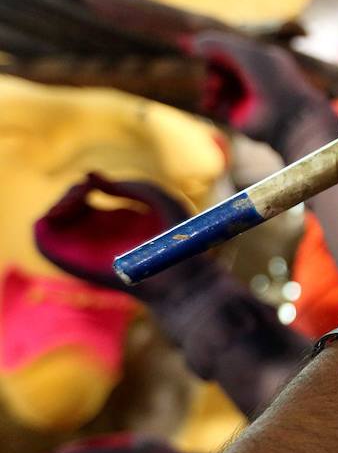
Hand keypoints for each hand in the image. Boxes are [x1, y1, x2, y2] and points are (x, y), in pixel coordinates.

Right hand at [35, 174, 190, 291]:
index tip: (94, 181)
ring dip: (56, 205)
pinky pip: (43, 242)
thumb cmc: (178, 240)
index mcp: (116, 220)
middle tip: (85, 190)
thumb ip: (130, 185)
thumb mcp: (160, 200)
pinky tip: (64, 212)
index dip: (85, 186)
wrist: (180, 275)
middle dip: (70, 194)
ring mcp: (84, 249)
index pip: (87, 199)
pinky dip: (44, 223)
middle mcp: (96, 235)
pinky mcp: (73, 262)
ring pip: (50, 223)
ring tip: (78, 198)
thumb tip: (90, 177)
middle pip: (66, 209)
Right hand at [190, 30, 332, 147]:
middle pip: (217, 66)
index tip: (190, 46)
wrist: (288, 116)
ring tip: (214, 89)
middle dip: (211, 68)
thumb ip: (216, 44)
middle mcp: (251, 76)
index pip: (226, 48)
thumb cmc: (273, 80)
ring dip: (208, 84)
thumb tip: (185, 42)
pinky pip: (214, 105)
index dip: (208, 47)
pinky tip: (208, 103)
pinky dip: (208, 102)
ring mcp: (244, 96)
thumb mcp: (245, 54)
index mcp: (259, 57)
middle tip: (216, 74)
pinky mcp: (237, 115)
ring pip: (213, 85)